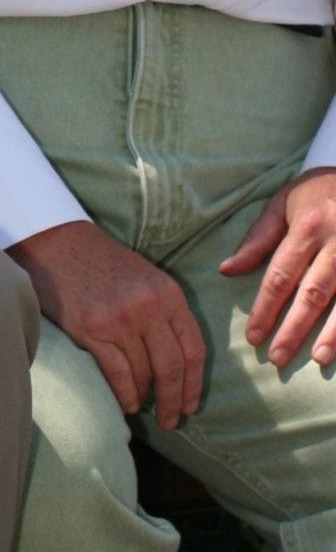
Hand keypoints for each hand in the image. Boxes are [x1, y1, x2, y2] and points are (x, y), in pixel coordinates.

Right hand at [8, 218, 204, 427]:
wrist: (55, 242)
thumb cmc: (99, 262)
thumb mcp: (144, 278)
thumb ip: (163, 311)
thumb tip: (176, 361)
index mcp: (167, 292)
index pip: (193, 348)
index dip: (194, 383)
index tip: (190, 405)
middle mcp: (148, 306)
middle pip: (172, 367)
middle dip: (173, 400)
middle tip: (170, 420)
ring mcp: (120, 318)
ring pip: (144, 373)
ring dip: (145, 397)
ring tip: (142, 407)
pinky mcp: (92, 329)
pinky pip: (118, 374)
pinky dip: (125, 395)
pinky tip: (126, 403)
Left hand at [220, 164, 335, 370]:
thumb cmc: (317, 193)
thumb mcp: (283, 204)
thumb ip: (257, 240)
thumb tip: (226, 270)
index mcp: (307, 226)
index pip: (280, 275)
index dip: (265, 308)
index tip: (253, 336)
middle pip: (313, 293)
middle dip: (294, 328)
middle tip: (277, 358)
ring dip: (333, 333)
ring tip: (318, 359)